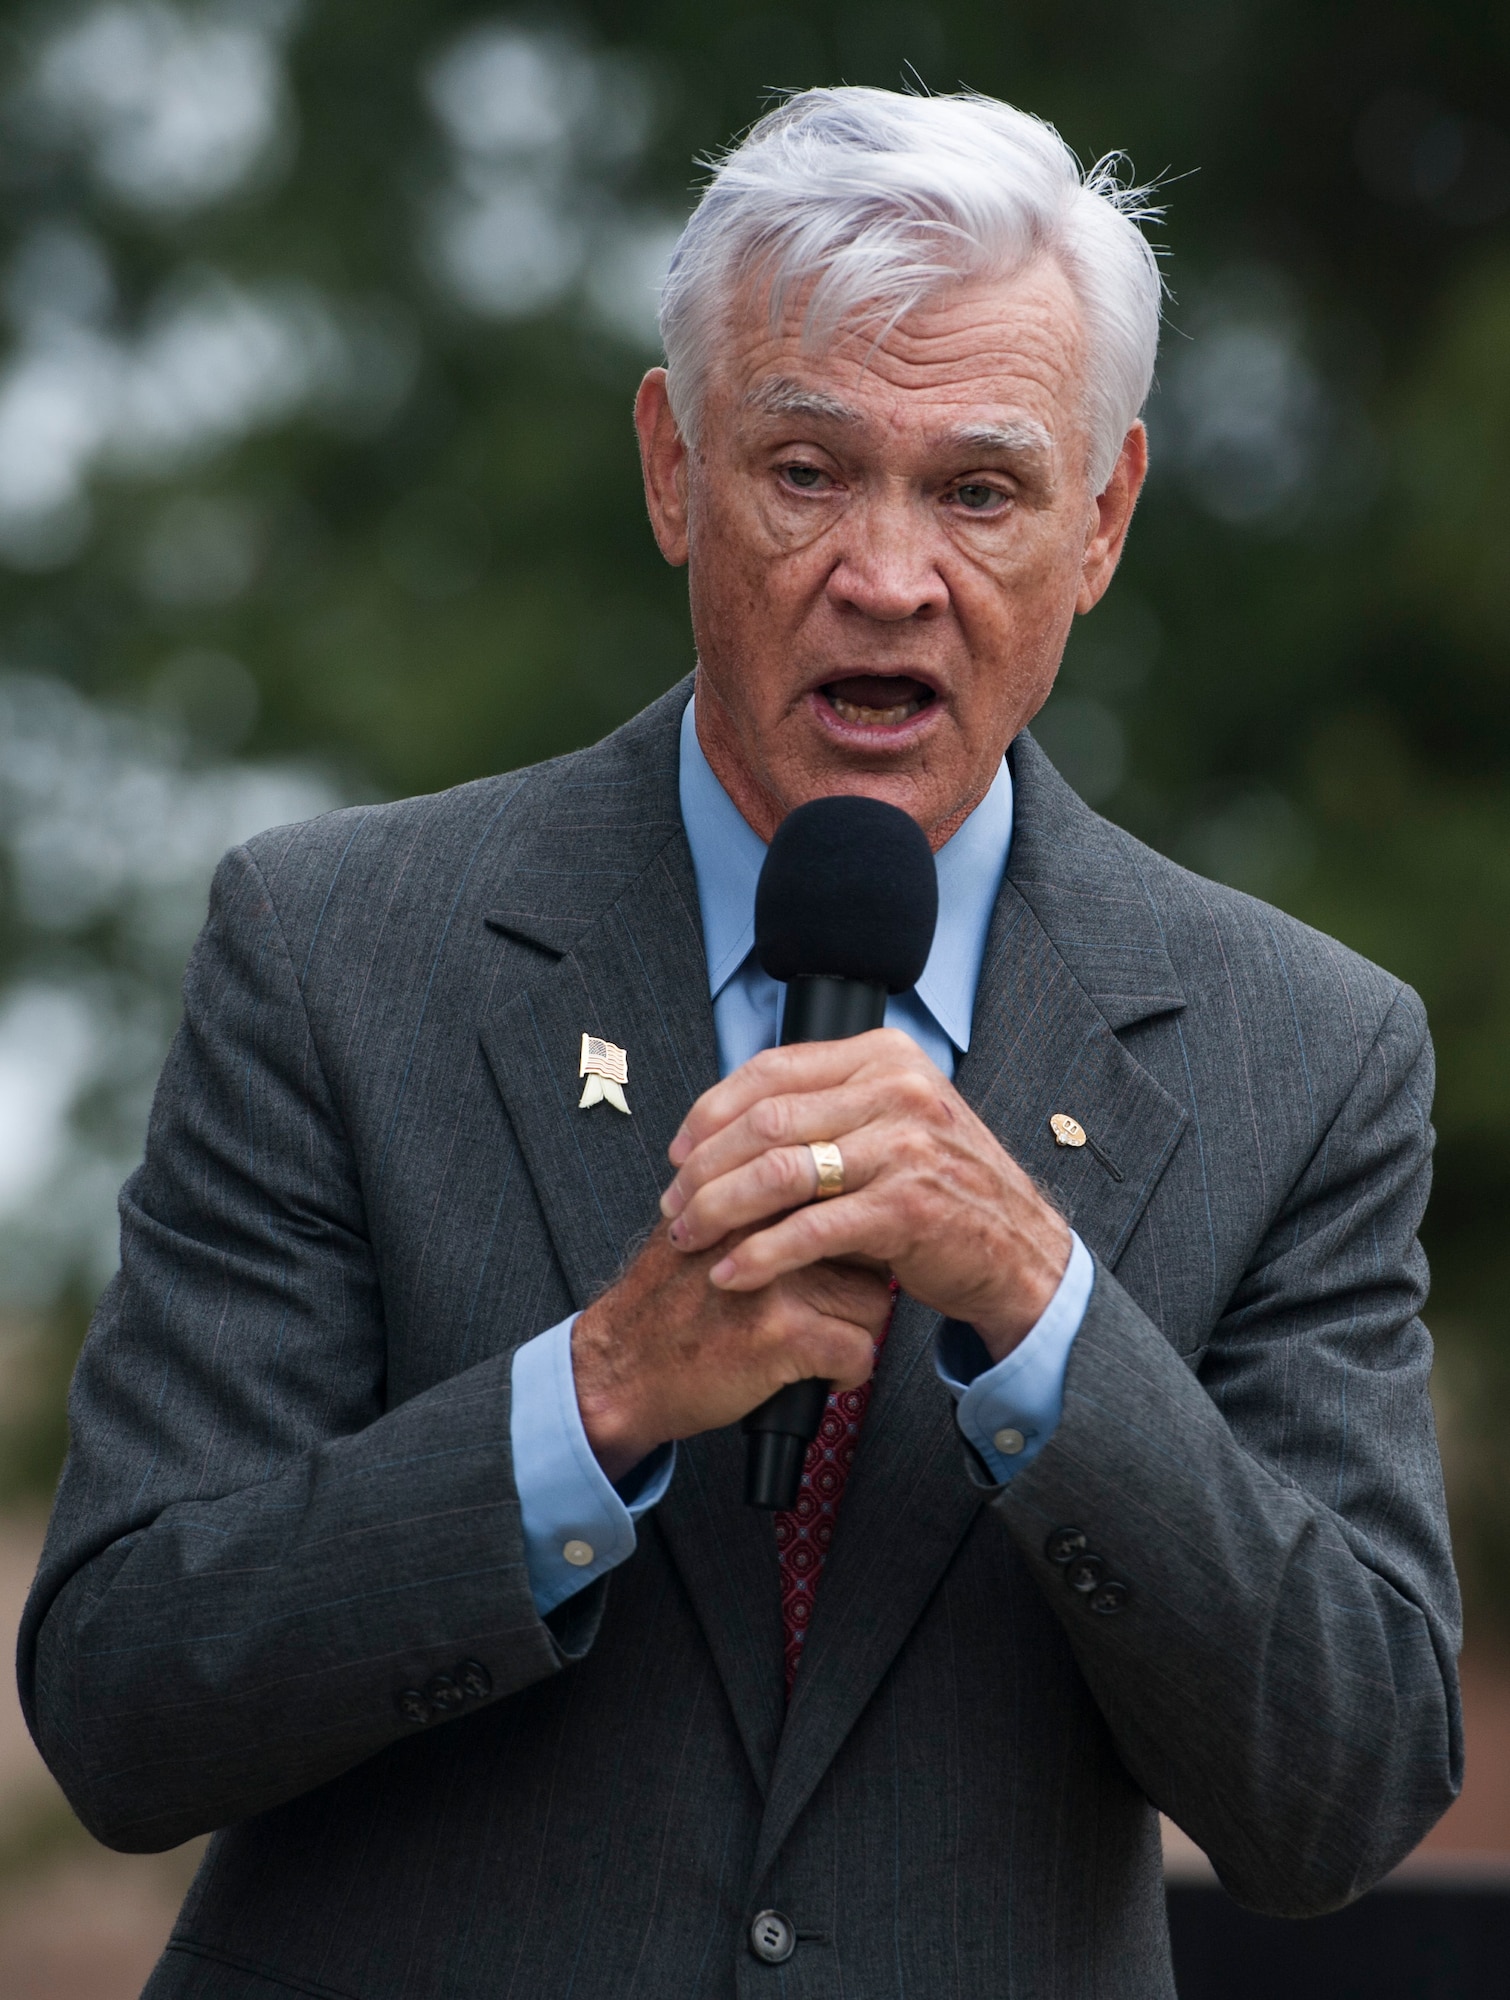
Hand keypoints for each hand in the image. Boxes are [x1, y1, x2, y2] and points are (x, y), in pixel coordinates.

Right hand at [572, 1224, 892, 1481]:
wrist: (621, 1366)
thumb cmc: (663, 1304)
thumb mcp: (699, 1225)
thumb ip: (752, 1200)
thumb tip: (823, 1192)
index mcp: (752, 1195)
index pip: (843, 1192)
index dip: (854, 1230)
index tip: (848, 1257)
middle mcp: (768, 1227)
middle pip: (869, 1244)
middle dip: (863, 1280)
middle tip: (837, 1305)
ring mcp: (778, 1280)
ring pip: (874, 1300)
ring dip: (857, 1330)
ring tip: (824, 1342)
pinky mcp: (784, 1335)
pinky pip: (859, 1351)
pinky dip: (847, 1373)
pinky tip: (818, 1375)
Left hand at [659, 1029, 1070, 1359]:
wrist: (1019, 1251)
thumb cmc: (944, 1191)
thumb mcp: (893, 1124)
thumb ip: (825, 1109)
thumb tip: (726, 1121)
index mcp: (885, 1057)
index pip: (771, 1070)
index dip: (710, 1111)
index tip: (679, 1150)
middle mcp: (898, 1090)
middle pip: (765, 1120)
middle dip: (703, 1167)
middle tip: (673, 1203)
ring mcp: (906, 1147)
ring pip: (778, 1172)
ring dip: (718, 1209)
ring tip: (688, 1237)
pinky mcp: (907, 1208)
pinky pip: (809, 1230)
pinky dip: (759, 1255)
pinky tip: (730, 1272)